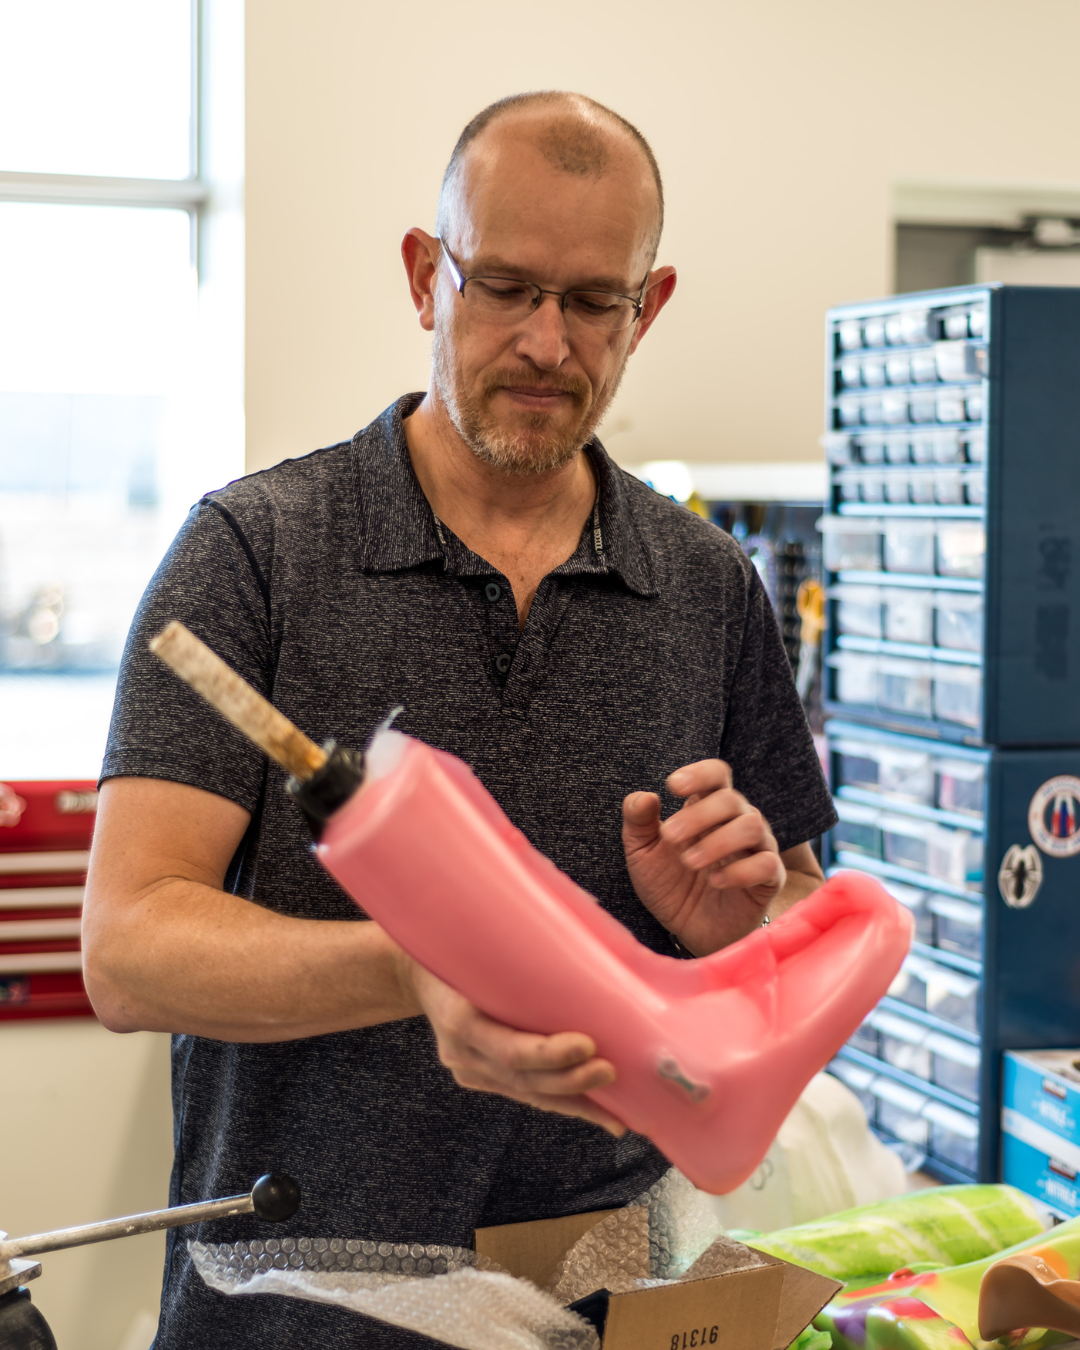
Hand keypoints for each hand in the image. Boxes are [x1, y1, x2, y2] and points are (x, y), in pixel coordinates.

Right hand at [402, 957, 625, 1135]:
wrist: (417, 972)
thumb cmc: (459, 946)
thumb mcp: (481, 939)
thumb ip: (527, 938)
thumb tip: (589, 916)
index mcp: (458, 1017)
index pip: (509, 1048)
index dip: (549, 1053)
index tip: (588, 1044)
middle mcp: (461, 1050)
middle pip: (521, 1077)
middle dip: (570, 1080)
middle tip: (610, 1070)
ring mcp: (468, 1068)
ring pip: (526, 1093)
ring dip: (573, 1102)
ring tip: (614, 1113)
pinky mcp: (478, 1076)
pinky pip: (523, 1093)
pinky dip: (559, 1101)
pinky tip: (594, 1112)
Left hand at [622, 759, 783, 954]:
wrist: (687, 931)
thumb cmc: (669, 884)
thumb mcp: (643, 854)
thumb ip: (638, 823)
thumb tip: (643, 796)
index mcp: (707, 808)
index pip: (716, 774)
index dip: (699, 774)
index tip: (673, 786)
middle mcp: (737, 822)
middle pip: (731, 799)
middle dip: (698, 815)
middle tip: (670, 837)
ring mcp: (756, 849)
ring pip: (753, 826)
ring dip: (718, 842)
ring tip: (688, 862)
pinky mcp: (768, 880)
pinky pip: (768, 864)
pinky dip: (741, 871)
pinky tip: (715, 882)